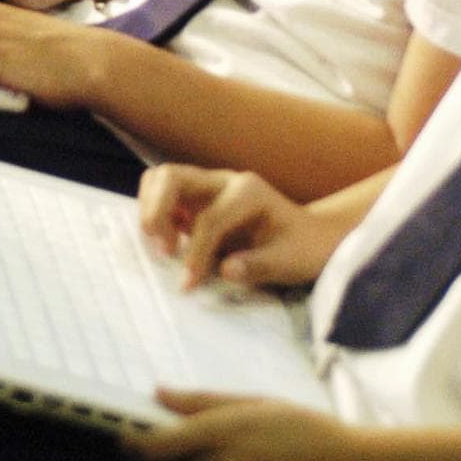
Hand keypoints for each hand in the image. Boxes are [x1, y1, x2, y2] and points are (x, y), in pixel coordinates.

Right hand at [137, 164, 346, 288]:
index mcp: (248, 192)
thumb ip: (258, 265)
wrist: (310, 236)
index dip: (196, 253)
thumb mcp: (289, 262)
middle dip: (157, 212)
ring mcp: (208, 185)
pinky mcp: (197, 196)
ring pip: (161, 178)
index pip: (209, 218)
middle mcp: (224, 180)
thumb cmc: (301, 249)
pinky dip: (154, 213)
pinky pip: (161, 192)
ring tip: (162, 245)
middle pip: (171, 178)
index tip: (189, 283)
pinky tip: (167, 240)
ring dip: (150, 209)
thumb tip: (225, 269)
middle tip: (163, 250)